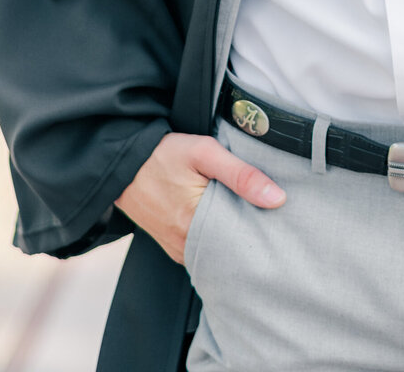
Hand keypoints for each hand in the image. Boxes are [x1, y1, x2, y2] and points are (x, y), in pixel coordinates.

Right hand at [114, 130, 284, 263]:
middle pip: (231, 250)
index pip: (243, 243)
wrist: (122, 163)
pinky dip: (217, 238)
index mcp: (195, 226)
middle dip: (250, 237)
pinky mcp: (173, 246)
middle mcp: (186, 246)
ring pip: (217, 251)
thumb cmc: (164, 155)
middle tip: (272, 221)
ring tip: (252, 219)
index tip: (282, 222)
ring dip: (233, 237)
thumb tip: (278, 199)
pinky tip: (228, 222)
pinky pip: (203, 249)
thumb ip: (241, 175)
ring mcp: (178, 249)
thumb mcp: (204, 152)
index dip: (264, 232)